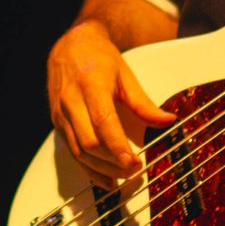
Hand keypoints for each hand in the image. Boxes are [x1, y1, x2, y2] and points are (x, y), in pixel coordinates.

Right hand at [47, 21, 173, 182]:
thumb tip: (166, 120)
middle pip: (89, 142)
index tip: (133, 162)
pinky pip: (72, 153)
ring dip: (103, 169)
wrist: (70, 46)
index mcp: (90, 85)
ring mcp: (61, 115)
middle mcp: (71, 102)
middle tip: (136, 168)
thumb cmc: (97, 58)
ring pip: (79, 152)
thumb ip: (143, 102)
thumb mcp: (125, 75)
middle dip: (113, 161)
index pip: (102, 121)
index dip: (117, 146)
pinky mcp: (58, 124)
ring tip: (125, 176)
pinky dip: (89, 170)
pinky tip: (106, 179)